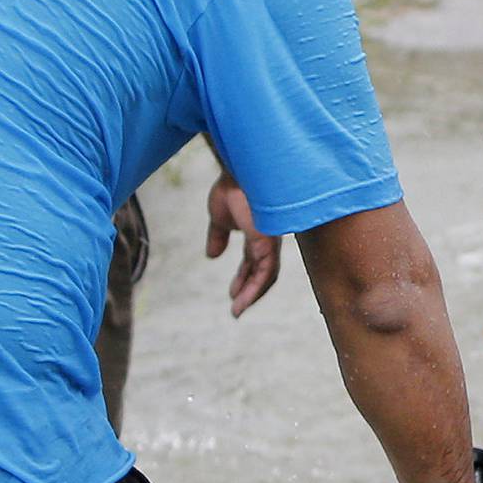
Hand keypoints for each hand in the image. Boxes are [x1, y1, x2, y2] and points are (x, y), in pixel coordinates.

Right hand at [205, 173, 280, 316]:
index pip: (254, 262)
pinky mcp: (268, 242)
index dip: (244, 278)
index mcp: (258, 233)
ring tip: (237, 310)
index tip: (233, 293)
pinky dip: (254, 288)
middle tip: (237, 308)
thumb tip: (212, 255)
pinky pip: (265, 272)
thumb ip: (218, 236)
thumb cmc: (231, 186)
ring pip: (266, 276)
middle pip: (263, 272)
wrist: (236, 172)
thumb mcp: (219, 216)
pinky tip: (240, 299)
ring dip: (251, 295)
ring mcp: (270, 241)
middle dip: (249, 290)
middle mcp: (268, 239)